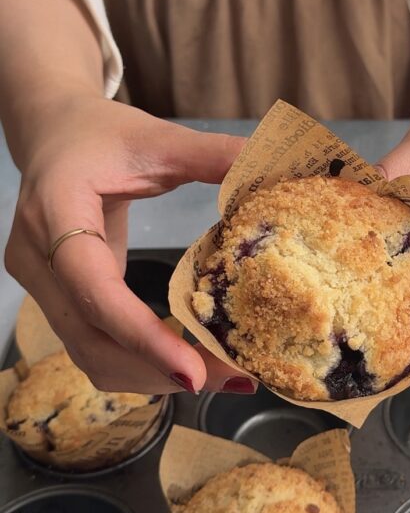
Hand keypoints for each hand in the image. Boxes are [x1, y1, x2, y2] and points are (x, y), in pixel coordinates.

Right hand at [5, 95, 250, 393]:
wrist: (54, 134)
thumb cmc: (102, 135)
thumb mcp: (157, 138)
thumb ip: (211, 154)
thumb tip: (271, 166)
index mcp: (54, 210)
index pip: (92, 287)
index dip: (141, 334)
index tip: (193, 372)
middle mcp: (36, 258)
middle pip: (92, 339)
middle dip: (161, 369)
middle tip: (233, 378)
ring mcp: (40, 286)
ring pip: (89, 356)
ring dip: (152, 376)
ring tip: (220, 376)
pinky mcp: (58, 300)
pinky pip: (93, 349)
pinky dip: (140, 365)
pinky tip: (187, 362)